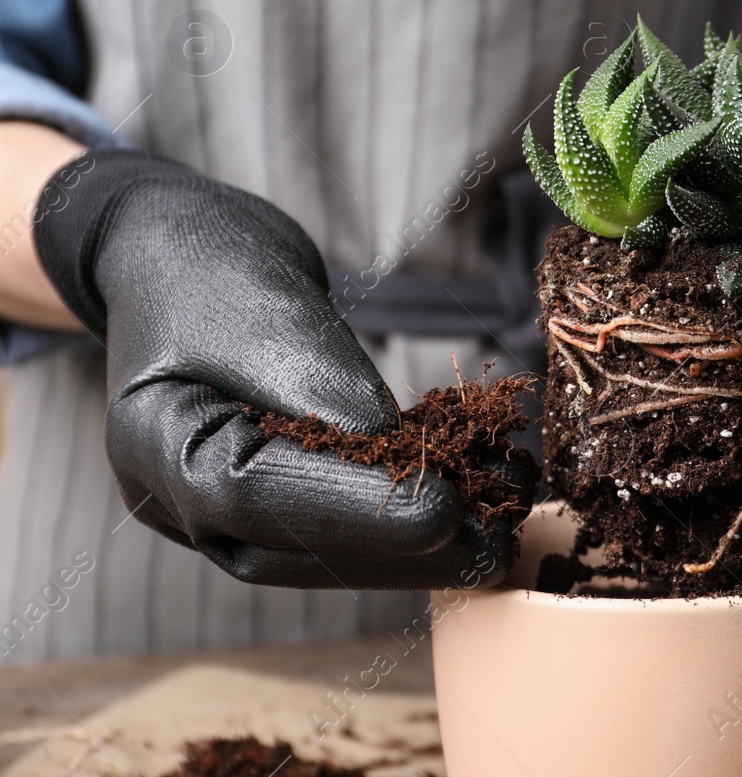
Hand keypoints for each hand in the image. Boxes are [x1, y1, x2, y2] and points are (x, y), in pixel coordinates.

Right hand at [33, 149, 535, 588]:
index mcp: (156, 449)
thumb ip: (327, 392)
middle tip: (503, 523)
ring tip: (508, 503)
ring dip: (427, 543)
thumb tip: (402, 462)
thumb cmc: (218, 273)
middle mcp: (184, 506)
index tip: (449, 508)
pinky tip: (480, 495)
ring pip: (335, 557)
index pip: (258, 501)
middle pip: (305, 551)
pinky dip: (413, 521)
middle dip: (412, 545)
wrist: (189, 262)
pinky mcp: (278, 506)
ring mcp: (227, 518)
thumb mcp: (268, 314)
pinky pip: (346, 532)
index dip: (361, 513)